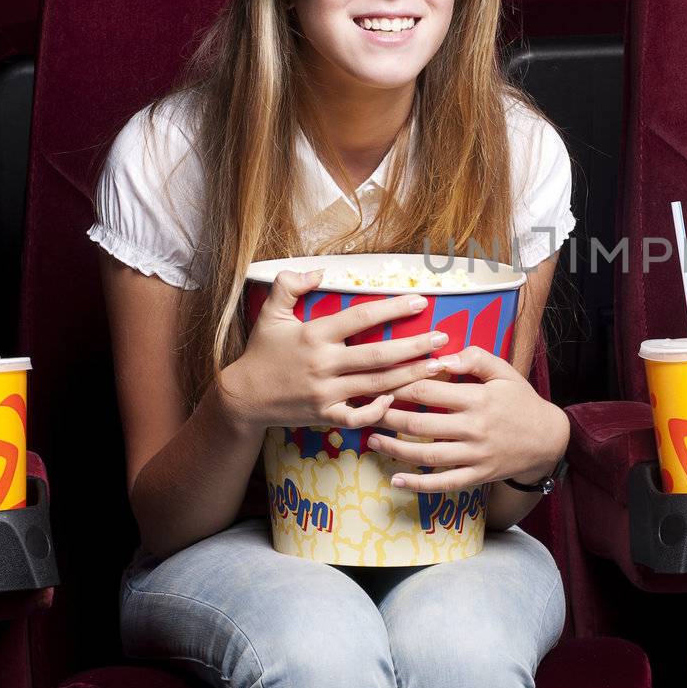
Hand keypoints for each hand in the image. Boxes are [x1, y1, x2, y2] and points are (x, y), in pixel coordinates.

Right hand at [220, 269, 450, 433]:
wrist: (243, 397)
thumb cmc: (262, 351)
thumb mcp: (271, 313)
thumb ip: (290, 284)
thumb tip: (319, 271)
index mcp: (315, 335)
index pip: (361, 317)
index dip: (393, 308)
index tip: (420, 300)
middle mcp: (324, 364)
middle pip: (379, 355)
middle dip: (415, 346)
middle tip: (443, 338)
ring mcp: (326, 393)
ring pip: (377, 386)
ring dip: (410, 376)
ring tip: (437, 366)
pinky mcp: (326, 415)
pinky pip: (359, 416)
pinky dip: (379, 410)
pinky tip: (398, 398)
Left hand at [366, 345, 568, 493]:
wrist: (548, 439)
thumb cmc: (521, 401)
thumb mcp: (505, 372)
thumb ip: (475, 359)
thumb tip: (441, 357)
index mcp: (478, 399)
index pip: (428, 391)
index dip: (398, 386)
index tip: (377, 383)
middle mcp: (474, 428)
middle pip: (420, 424)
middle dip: (387, 417)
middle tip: (364, 411)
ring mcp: (475, 455)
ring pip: (427, 456)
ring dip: (395, 449)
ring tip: (372, 440)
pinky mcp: (477, 476)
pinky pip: (444, 484)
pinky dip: (418, 485)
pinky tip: (396, 480)